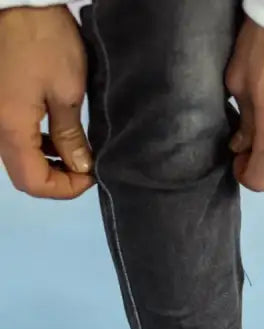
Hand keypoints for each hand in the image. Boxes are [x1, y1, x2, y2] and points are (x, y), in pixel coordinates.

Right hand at [0, 6, 93, 199]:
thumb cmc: (44, 41)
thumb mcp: (67, 90)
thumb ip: (71, 136)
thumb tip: (80, 167)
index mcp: (10, 128)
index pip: (34, 182)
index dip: (65, 189)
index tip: (90, 176)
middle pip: (23, 175)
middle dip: (56, 179)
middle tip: (84, 167)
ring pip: (18, 159)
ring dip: (47, 162)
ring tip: (75, 150)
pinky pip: (13, 138)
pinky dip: (36, 145)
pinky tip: (56, 134)